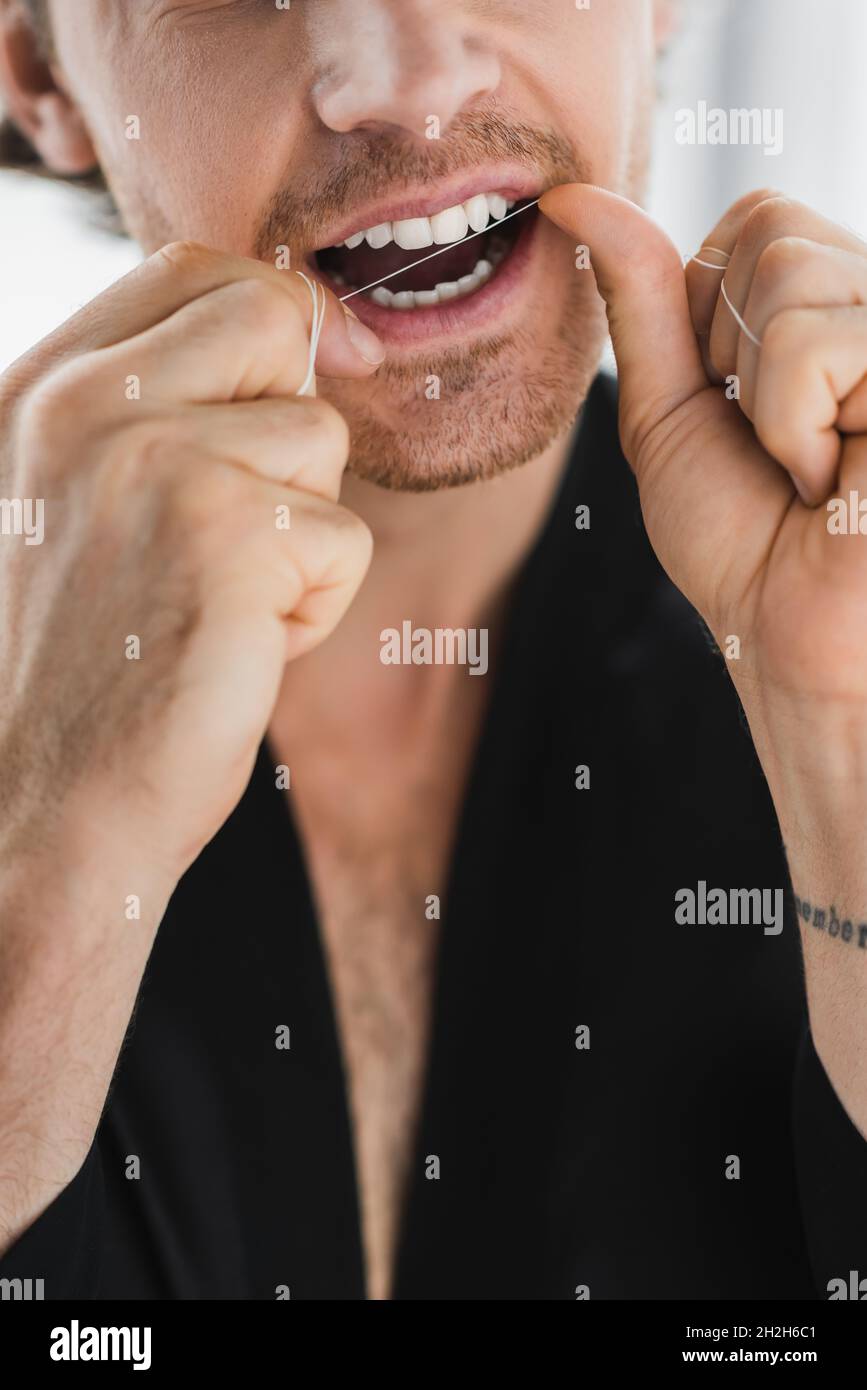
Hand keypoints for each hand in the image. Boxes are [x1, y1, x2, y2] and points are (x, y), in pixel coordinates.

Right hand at [0, 244, 382, 880]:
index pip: (191, 270)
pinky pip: (342, 536)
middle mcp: (85, 402)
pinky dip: (311, 609)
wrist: (46, 807)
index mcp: (40, 387)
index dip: (269, 319)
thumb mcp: (79, 503)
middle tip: (244, 525)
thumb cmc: (83, 668)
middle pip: (274, 315)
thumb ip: (154, 405)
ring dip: (297, 536)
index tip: (305, 380)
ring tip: (217, 606)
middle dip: (291, 423)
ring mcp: (153, 455)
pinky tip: (236, 649)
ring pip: (320, 440)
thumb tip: (299, 323)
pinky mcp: (228, 529)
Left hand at [540, 186, 866, 736]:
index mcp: (837, 296)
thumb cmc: (740, 537)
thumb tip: (571, 194)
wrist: (785, 636)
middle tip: (776, 443)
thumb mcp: (668, 406)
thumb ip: (637, 296)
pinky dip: (794, 427)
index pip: (754, 217)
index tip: (736, 408)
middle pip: (770, 228)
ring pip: (789, 276)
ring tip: (810, 466)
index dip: (709, 314)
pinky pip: (817, 343)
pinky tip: (836, 481)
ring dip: (762, 400)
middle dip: (732, 354)